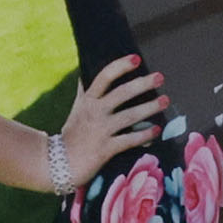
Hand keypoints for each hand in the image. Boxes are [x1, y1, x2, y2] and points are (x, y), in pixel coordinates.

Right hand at [56, 54, 166, 191]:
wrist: (57, 164)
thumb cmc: (71, 134)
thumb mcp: (76, 109)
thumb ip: (84, 92)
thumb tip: (85, 72)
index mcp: (88, 100)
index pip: (104, 77)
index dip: (120, 66)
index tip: (136, 59)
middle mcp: (95, 112)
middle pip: (122, 93)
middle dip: (142, 84)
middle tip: (159, 77)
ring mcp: (101, 130)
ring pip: (130, 115)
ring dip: (150, 107)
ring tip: (165, 101)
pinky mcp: (106, 149)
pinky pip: (130, 139)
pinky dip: (144, 135)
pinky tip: (156, 130)